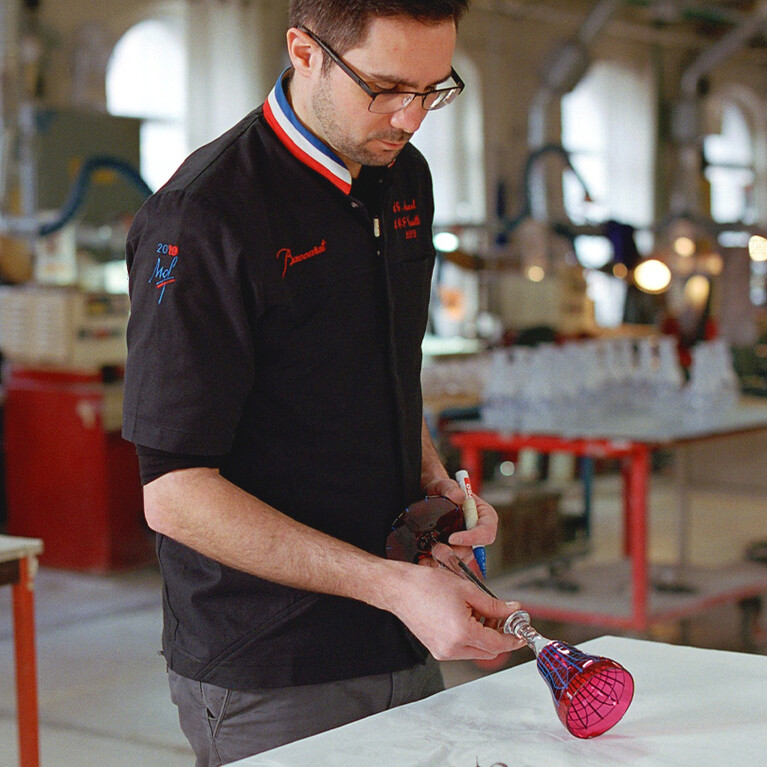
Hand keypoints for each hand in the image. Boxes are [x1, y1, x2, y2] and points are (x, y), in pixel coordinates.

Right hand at [387, 561, 524, 660]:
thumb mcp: (466, 590)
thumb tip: (511, 610)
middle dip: (499, 636)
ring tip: (480, 613)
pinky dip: (470, 637)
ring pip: (475, 651)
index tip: (521, 633)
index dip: (513, 639)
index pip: (498, 644)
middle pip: (488, 651)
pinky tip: (467, 617)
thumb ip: (493, 604)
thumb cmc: (426, 585)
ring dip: (484, 636)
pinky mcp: (436, 649)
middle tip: (503, 618)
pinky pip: (462, 649)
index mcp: (462, 633)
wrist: (399, 588)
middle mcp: (452, 648)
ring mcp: (442, 651)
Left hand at [422, 477, 496, 573]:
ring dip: (445, 562)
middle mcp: (477, 532)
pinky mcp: (454, 549)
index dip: (471, 538)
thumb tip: (459, 495)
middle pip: (473, 550)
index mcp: (484, 516)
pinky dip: (438, 563)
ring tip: (428, 560)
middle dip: (455, 554)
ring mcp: (465, 542)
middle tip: (436, 551)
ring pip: (460, 559)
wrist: (429, 495)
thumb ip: (450, 487)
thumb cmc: (441, 488)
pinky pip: (450, 561)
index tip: (452, 538)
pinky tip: (425, 561)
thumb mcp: (443, 484)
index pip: (485, 531)